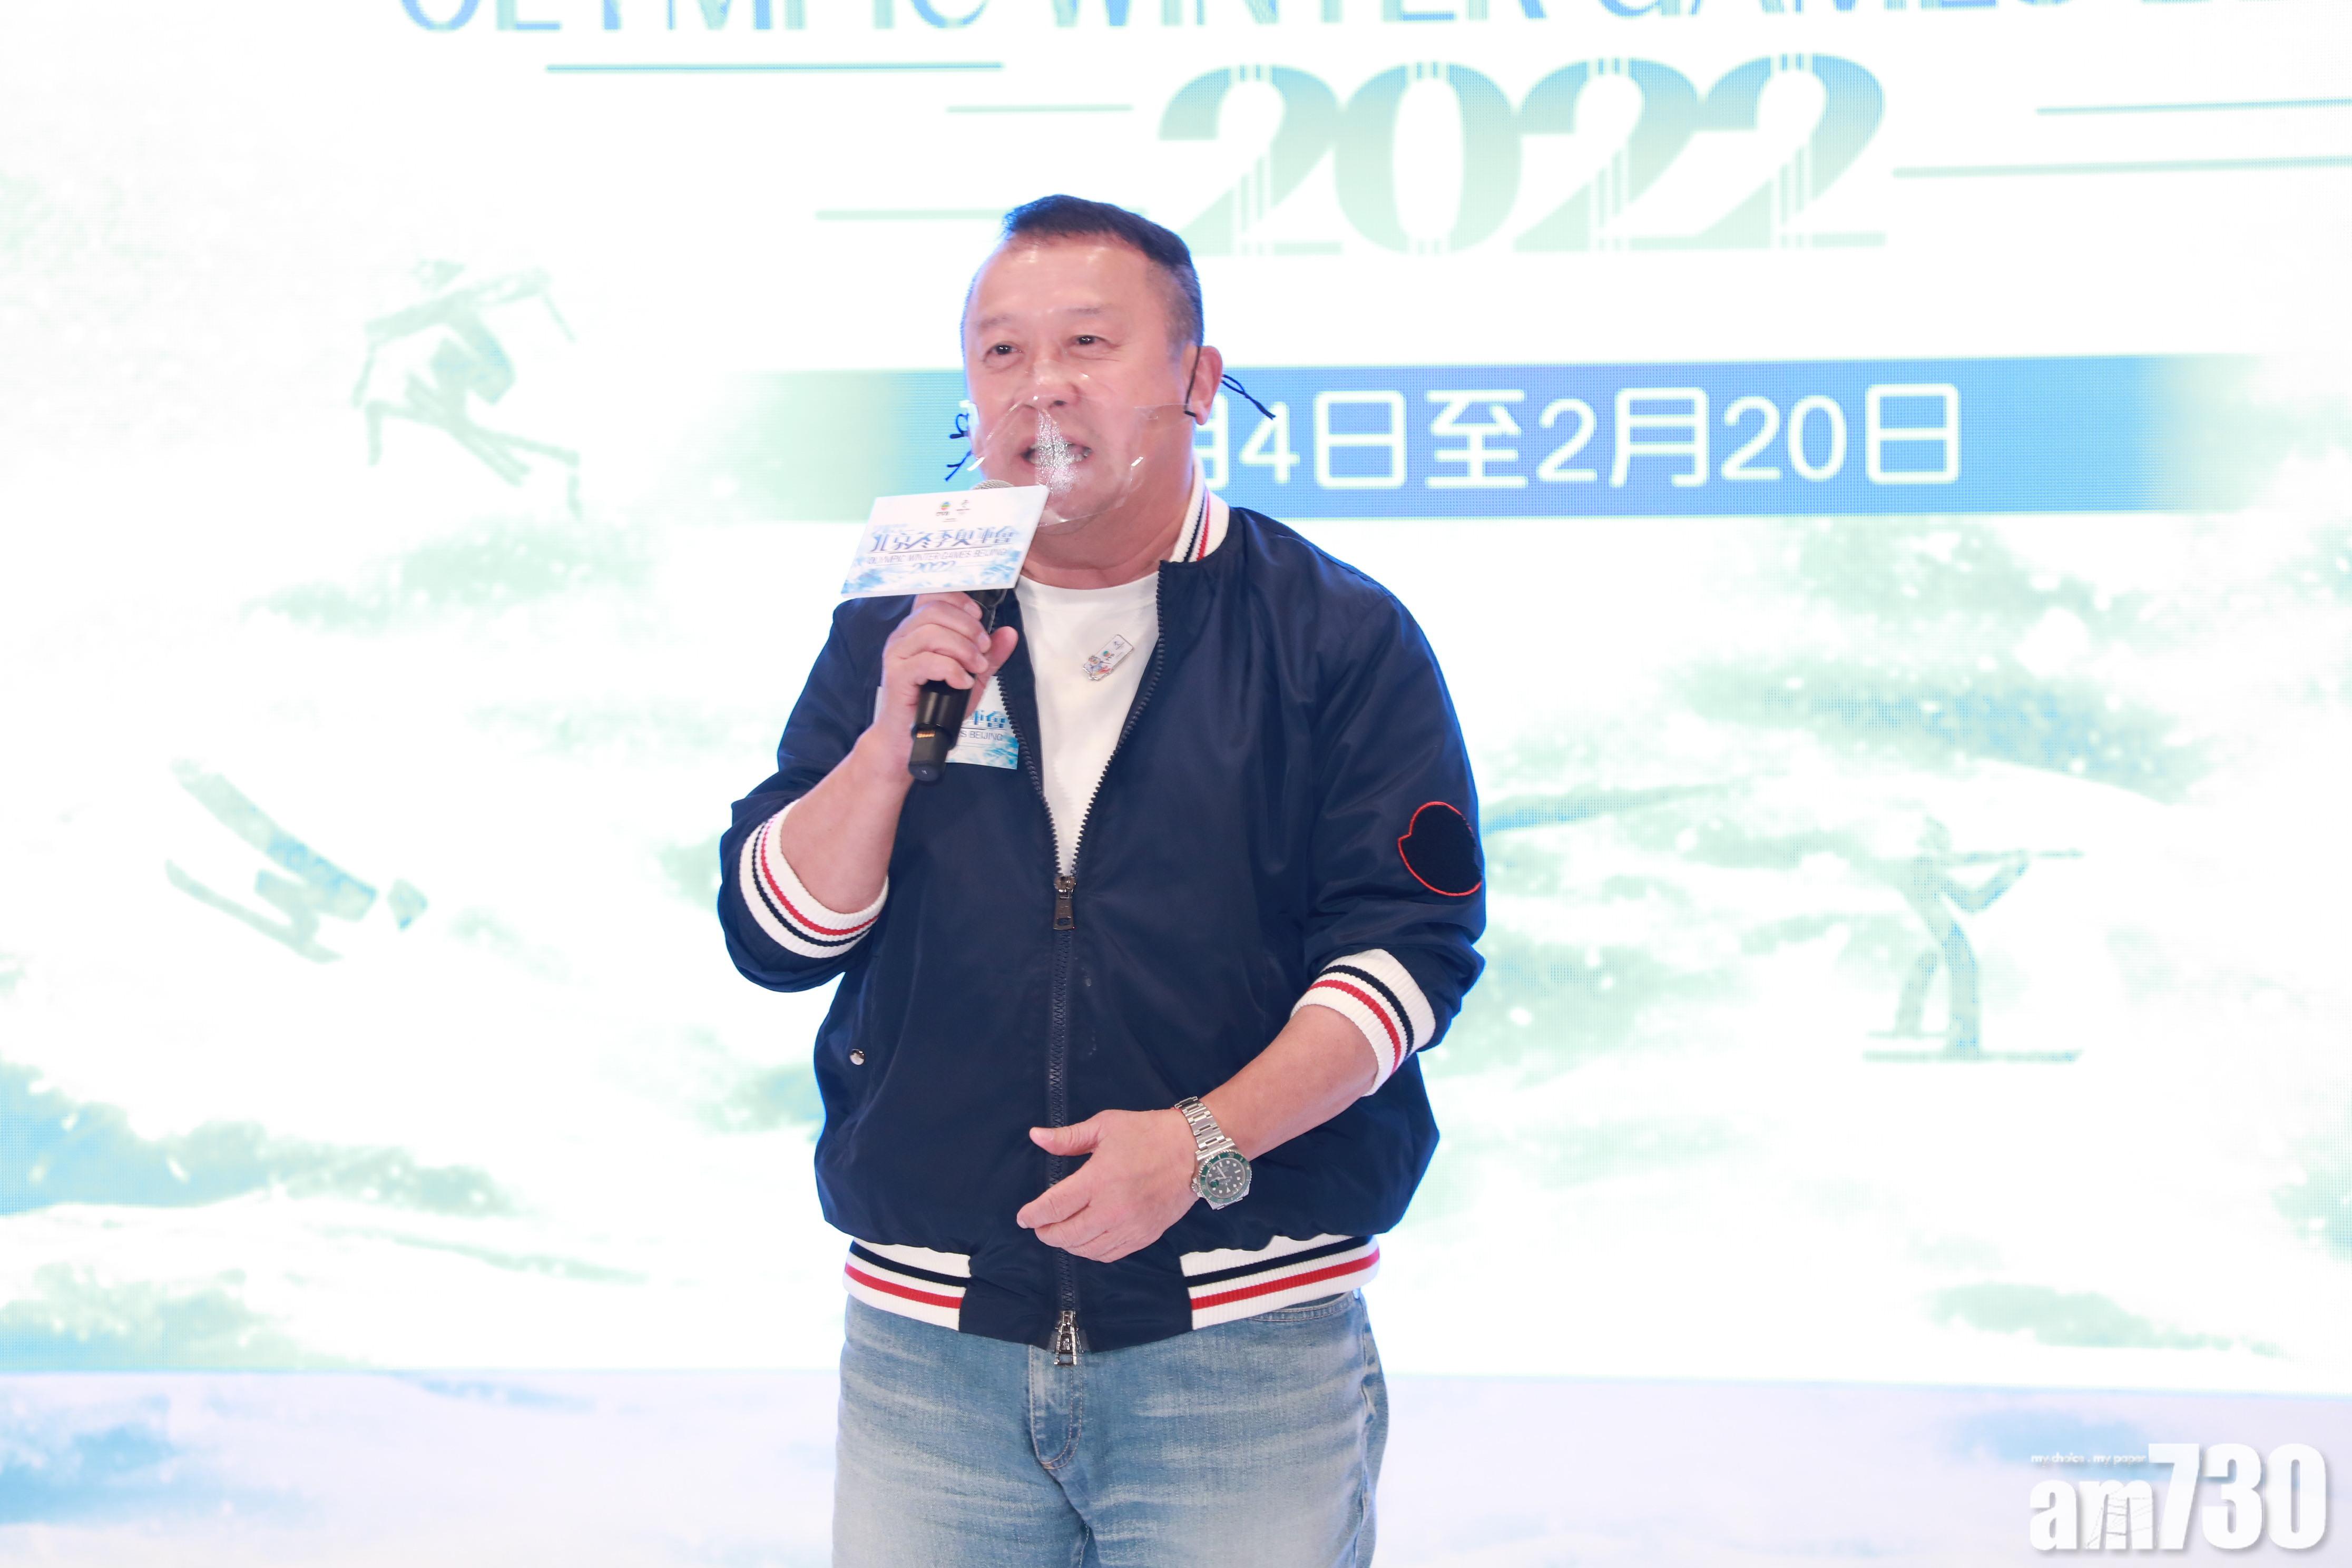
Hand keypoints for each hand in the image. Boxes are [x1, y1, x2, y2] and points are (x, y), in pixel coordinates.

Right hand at [866, 592, 1018, 766]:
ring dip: (963, 649)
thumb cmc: (935, 705)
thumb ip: (989, 655)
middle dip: (968, 627)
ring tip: (976, 668)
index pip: (932, 596)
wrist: (908, 739)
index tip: (980, 619)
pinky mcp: (897, 675)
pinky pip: (928, 661)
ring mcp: (897, 654)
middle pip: (936, 611)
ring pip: (932, 633)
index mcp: (917, 630)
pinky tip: (962, 682)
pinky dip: (952, 669)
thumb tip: (1008, 633)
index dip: (959, 601)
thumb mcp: (970, 676)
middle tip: (983, 650)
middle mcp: (903, 637)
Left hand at [1016, 1109, 1199, 1262]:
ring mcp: (1130, 1226)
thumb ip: (1068, 1138)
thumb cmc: (1148, 1134)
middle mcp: (1112, 1209)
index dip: (1033, 1215)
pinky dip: (1091, 1252)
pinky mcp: (1145, 1236)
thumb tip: (1036, 1137)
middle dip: (1046, 1233)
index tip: (1023, 1218)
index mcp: (1099, 1179)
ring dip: (1067, 1244)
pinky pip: (1109, 1255)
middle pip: (1066, 1235)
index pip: (1054, 1207)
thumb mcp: (1105, 1126)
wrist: (1194, 1152)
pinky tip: (1085, 1241)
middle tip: (1039, 1226)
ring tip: (1060, 1233)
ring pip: (1086, 1250)